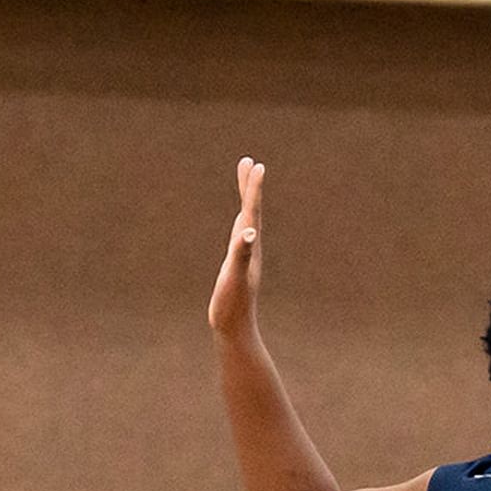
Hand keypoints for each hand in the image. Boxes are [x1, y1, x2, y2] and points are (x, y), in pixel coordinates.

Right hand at [208, 157, 264, 337]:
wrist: (235, 329)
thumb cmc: (233, 305)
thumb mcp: (235, 277)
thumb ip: (241, 253)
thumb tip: (250, 233)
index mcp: (250, 246)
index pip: (252, 212)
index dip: (253, 188)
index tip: (257, 165)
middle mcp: (250, 248)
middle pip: (251, 210)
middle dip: (249, 186)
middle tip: (249, 162)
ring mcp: (245, 256)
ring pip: (247, 221)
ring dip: (246, 201)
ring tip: (246, 183)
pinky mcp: (238, 265)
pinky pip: (240, 238)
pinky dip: (240, 224)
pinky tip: (241, 225)